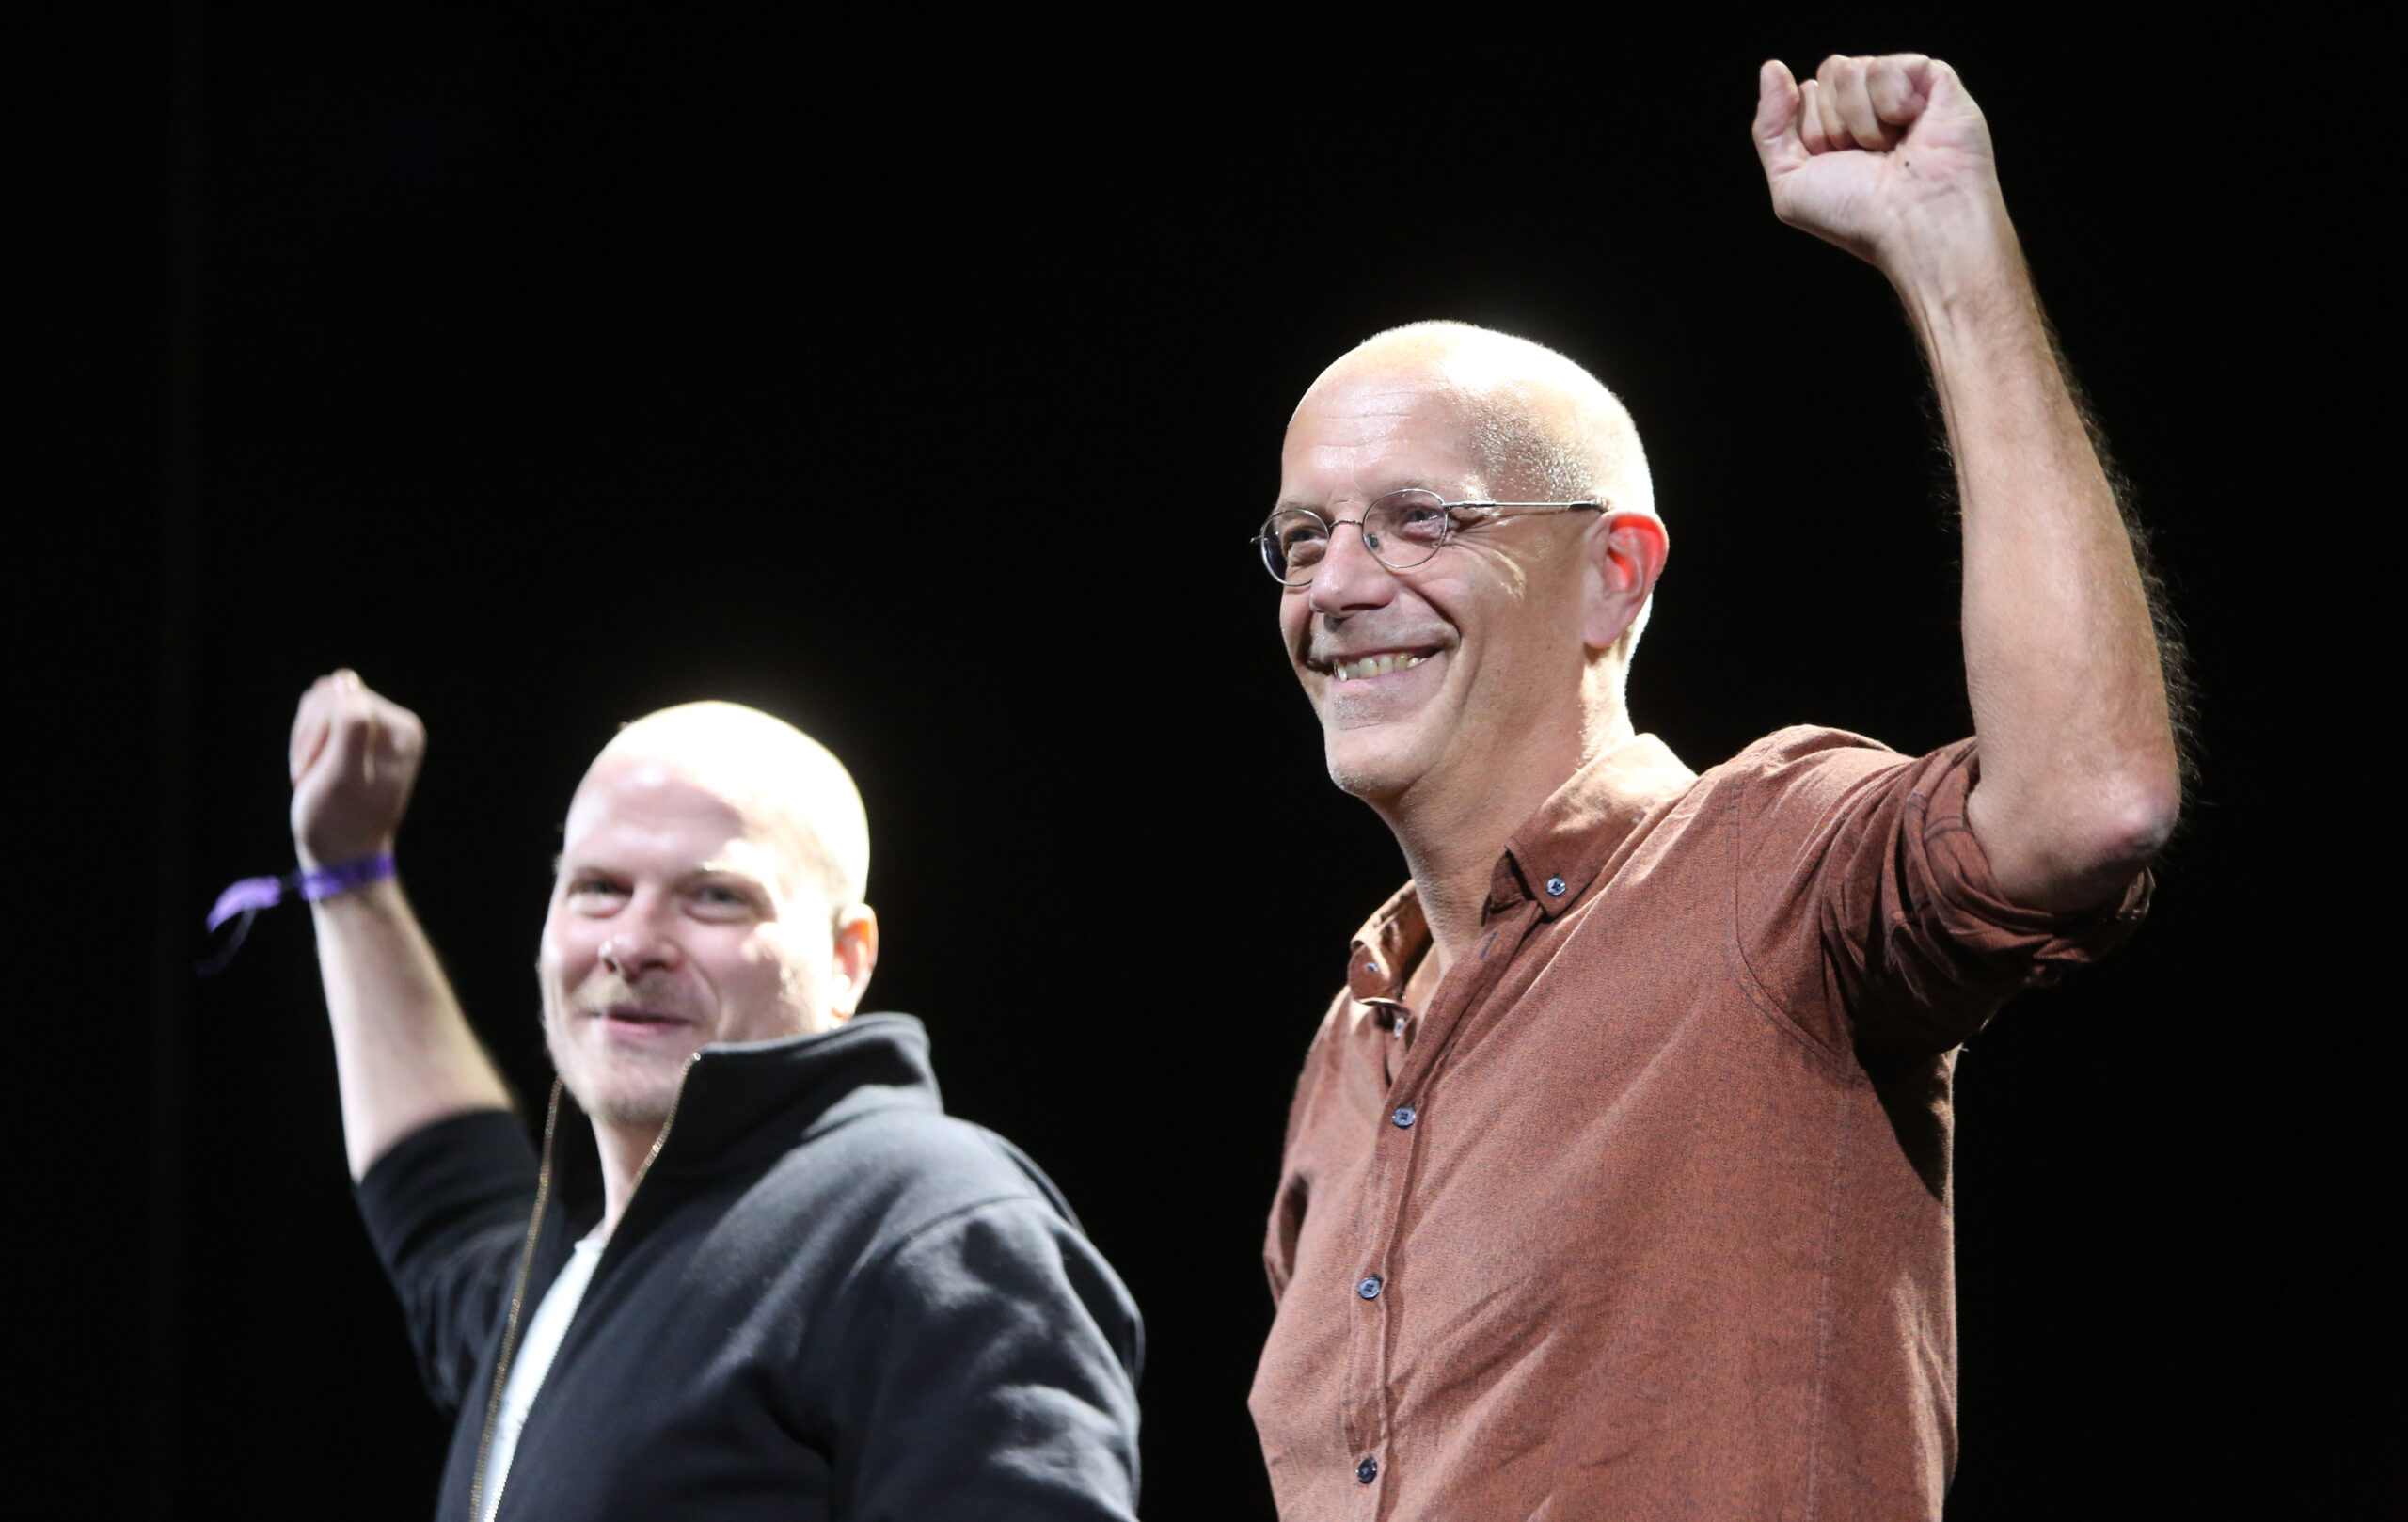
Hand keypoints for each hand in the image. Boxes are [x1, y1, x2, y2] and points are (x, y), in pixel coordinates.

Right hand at [289, 670, 426, 870]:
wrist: (340, 855)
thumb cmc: (338, 822)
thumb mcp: (342, 777)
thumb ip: (350, 727)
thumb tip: (347, 681)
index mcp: (404, 729)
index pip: (343, 698)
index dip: (319, 733)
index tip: (321, 772)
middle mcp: (397, 723)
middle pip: (330, 697)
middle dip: (311, 736)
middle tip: (313, 777)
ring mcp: (377, 727)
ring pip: (319, 703)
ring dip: (305, 741)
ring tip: (313, 776)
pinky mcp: (356, 734)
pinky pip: (316, 715)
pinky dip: (305, 742)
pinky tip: (313, 769)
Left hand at [1751, 54, 2008, 287]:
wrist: (1913, 225)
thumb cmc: (1856, 216)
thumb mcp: (1790, 183)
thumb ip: (1769, 128)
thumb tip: (1771, 68)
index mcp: (1837, 127)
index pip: (1804, 94)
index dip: (1812, 132)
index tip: (1837, 165)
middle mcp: (1868, 106)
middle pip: (1828, 74)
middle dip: (1834, 124)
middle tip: (1867, 158)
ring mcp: (1902, 90)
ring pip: (1852, 69)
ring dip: (1862, 121)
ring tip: (1891, 149)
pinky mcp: (1934, 80)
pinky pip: (1887, 67)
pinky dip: (1892, 104)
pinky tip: (1913, 129)